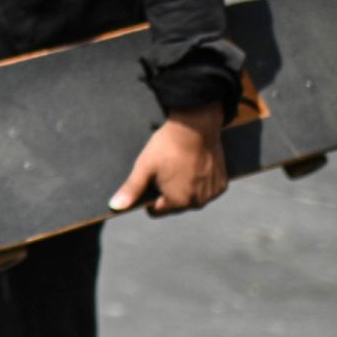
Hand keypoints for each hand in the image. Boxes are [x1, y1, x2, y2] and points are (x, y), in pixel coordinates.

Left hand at [109, 104, 226, 216]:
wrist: (195, 126)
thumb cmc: (167, 147)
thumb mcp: (144, 167)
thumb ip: (131, 190)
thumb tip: (115, 207)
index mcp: (177, 202)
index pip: (156, 210)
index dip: (148, 196)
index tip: (149, 179)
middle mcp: (197, 202)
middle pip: (174, 205)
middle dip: (166, 192)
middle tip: (164, 170)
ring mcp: (212, 194)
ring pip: (191, 197)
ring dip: (184, 188)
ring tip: (178, 167)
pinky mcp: (221, 184)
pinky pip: (205, 190)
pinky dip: (199, 183)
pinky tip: (193, 167)